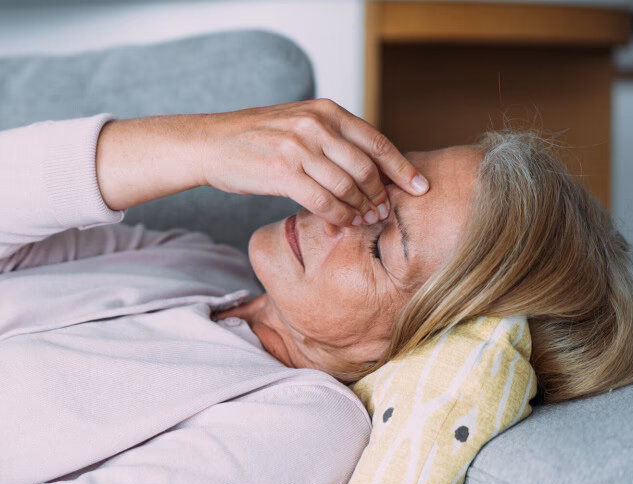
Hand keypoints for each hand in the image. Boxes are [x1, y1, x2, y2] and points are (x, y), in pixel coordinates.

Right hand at [198, 99, 429, 226]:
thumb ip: (333, 138)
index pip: (377, 141)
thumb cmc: (258, 139)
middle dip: (382, 195)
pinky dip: (339, 216)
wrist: (211, 144)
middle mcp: (316, 125)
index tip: (420, 187)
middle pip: (367, 167)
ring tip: (368, 221)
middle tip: (386, 213)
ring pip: (348, 186)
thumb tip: (372, 166)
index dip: (402, 168)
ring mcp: (299, 147)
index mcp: (326, 111)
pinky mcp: (282, 171)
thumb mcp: (300, 124)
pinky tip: (343, 223)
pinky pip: (324, 200)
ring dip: (362, 209)